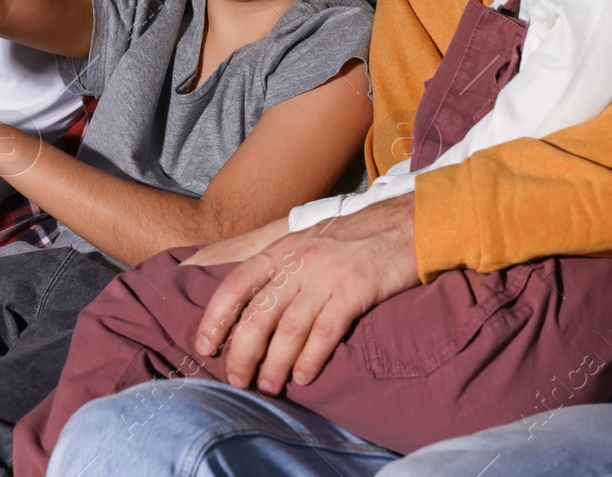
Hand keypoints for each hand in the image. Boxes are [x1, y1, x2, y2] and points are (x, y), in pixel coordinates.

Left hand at [194, 194, 419, 394]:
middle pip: (258, 314)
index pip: (236, 284)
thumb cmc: (357, 238)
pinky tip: (302, 377)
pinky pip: (326, 331)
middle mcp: (299, 262)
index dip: (215, 317)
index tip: (204, 346)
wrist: (408, 222)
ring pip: (289, 329)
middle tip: (237, 380)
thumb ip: (282, 268)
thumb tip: (251, 306)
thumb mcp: (310, 241)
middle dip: (242, 352)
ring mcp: (327, 276)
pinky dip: (310, 358)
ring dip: (274, 364)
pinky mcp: (356, 290)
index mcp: (283, 250)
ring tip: (268, 388)